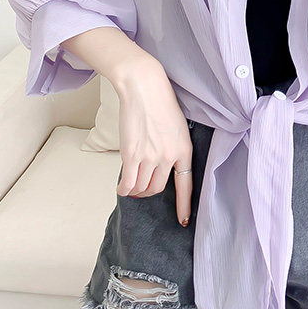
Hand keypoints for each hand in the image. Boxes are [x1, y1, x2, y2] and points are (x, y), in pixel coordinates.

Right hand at [112, 58, 193, 227]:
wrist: (144, 88)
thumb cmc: (160, 102)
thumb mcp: (178, 127)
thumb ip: (174, 147)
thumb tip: (165, 164)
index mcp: (184, 150)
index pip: (186, 185)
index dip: (184, 205)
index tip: (184, 220)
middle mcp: (169, 156)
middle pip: (158, 188)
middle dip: (149, 192)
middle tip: (142, 190)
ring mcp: (150, 157)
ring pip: (142, 187)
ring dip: (136, 191)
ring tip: (132, 187)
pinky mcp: (131, 154)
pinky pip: (128, 182)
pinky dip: (124, 189)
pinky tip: (122, 187)